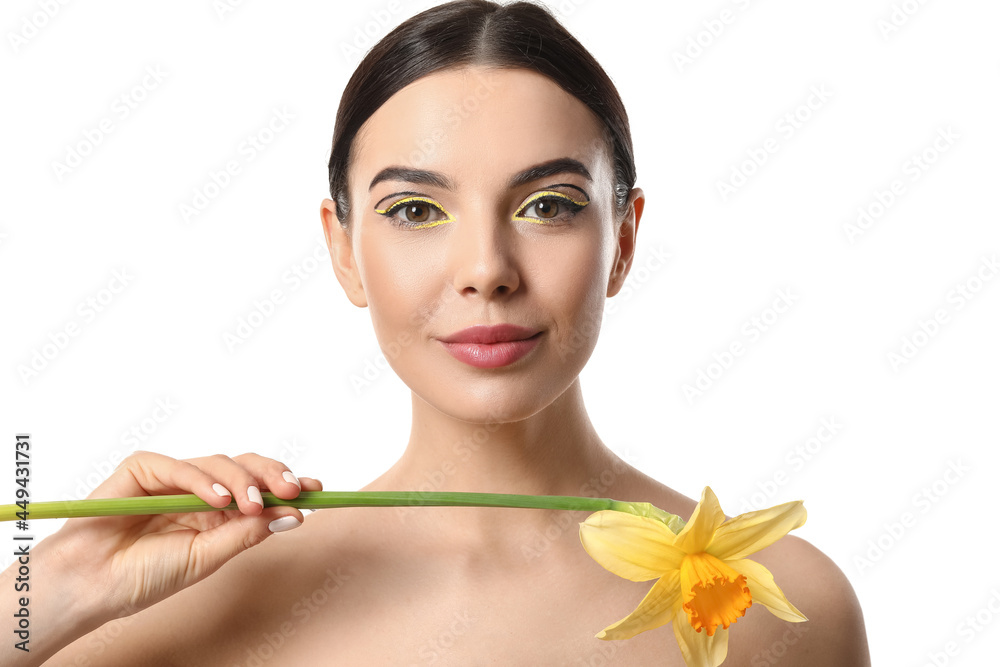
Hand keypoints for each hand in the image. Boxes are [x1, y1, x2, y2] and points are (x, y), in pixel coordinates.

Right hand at [40, 450, 321, 622]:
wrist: (91, 586)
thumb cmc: (143, 577)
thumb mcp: (206, 559)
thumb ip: (246, 535)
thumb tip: (293, 515)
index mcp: (216, 513)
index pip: (260, 489)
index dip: (288, 484)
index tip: (316, 488)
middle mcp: (199, 491)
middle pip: (245, 468)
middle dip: (273, 475)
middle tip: (294, 489)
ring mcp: (172, 478)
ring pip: (218, 463)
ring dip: (242, 481)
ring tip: (253, 503)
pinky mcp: (143, 469)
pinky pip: (178, 466)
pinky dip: (201, 480)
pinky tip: (218, 500)